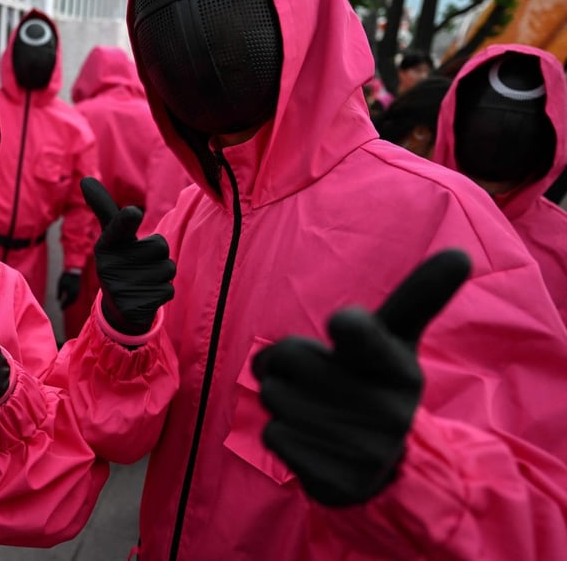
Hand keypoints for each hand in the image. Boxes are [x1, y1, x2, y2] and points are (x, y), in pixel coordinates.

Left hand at [57, 271, 81, 308]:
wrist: (74, 271)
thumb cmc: (66, 277)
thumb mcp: (60, 284)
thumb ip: (59, 292)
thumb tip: (58, 299)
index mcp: (71, 292)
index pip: (67, 301)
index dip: (64, 305)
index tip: (60, 308)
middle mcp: (75, 293)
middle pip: (71, 301)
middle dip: (67, 305)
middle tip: (62, 308)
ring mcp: (78, 291)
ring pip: (74, 299)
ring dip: (70, 303)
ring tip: (65, 305)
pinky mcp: (78, 289)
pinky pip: (75, 296)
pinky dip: (72, 299)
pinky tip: (69, 300)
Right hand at [81, 177, 175, 334]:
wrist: (118, 309)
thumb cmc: (120, 262)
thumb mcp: (113, 238)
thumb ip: (106, 210)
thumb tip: (84, 179)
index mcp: (106, 244)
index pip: (119, 226)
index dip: (126, 219)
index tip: (133, 212)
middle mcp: (109, 265)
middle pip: (161, 246)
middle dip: (159, 255)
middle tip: (142, 264)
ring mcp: (121, 288)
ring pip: (168, 269)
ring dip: (162, 275)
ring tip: (144, 280)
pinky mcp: (135, 306)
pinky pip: (168, 290)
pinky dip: (162, 293)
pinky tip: (145, 296)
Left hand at [253, 249, 470, 506]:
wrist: (380, 469)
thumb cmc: (374, 384)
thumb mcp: (395, 342)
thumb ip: (416, 297)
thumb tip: (461, 254)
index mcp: (399, 366)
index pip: (364, 337)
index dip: (350, 329)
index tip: (343, 321)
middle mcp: (386, 408)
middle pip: (287, 356)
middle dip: (285, 364)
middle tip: (312, 379)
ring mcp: (362, 447)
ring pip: (273, 396)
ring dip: (280, 401)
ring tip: (314, 411)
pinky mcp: (335, 480)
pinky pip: (273, 435)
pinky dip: (282, 436)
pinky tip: (311, 442)